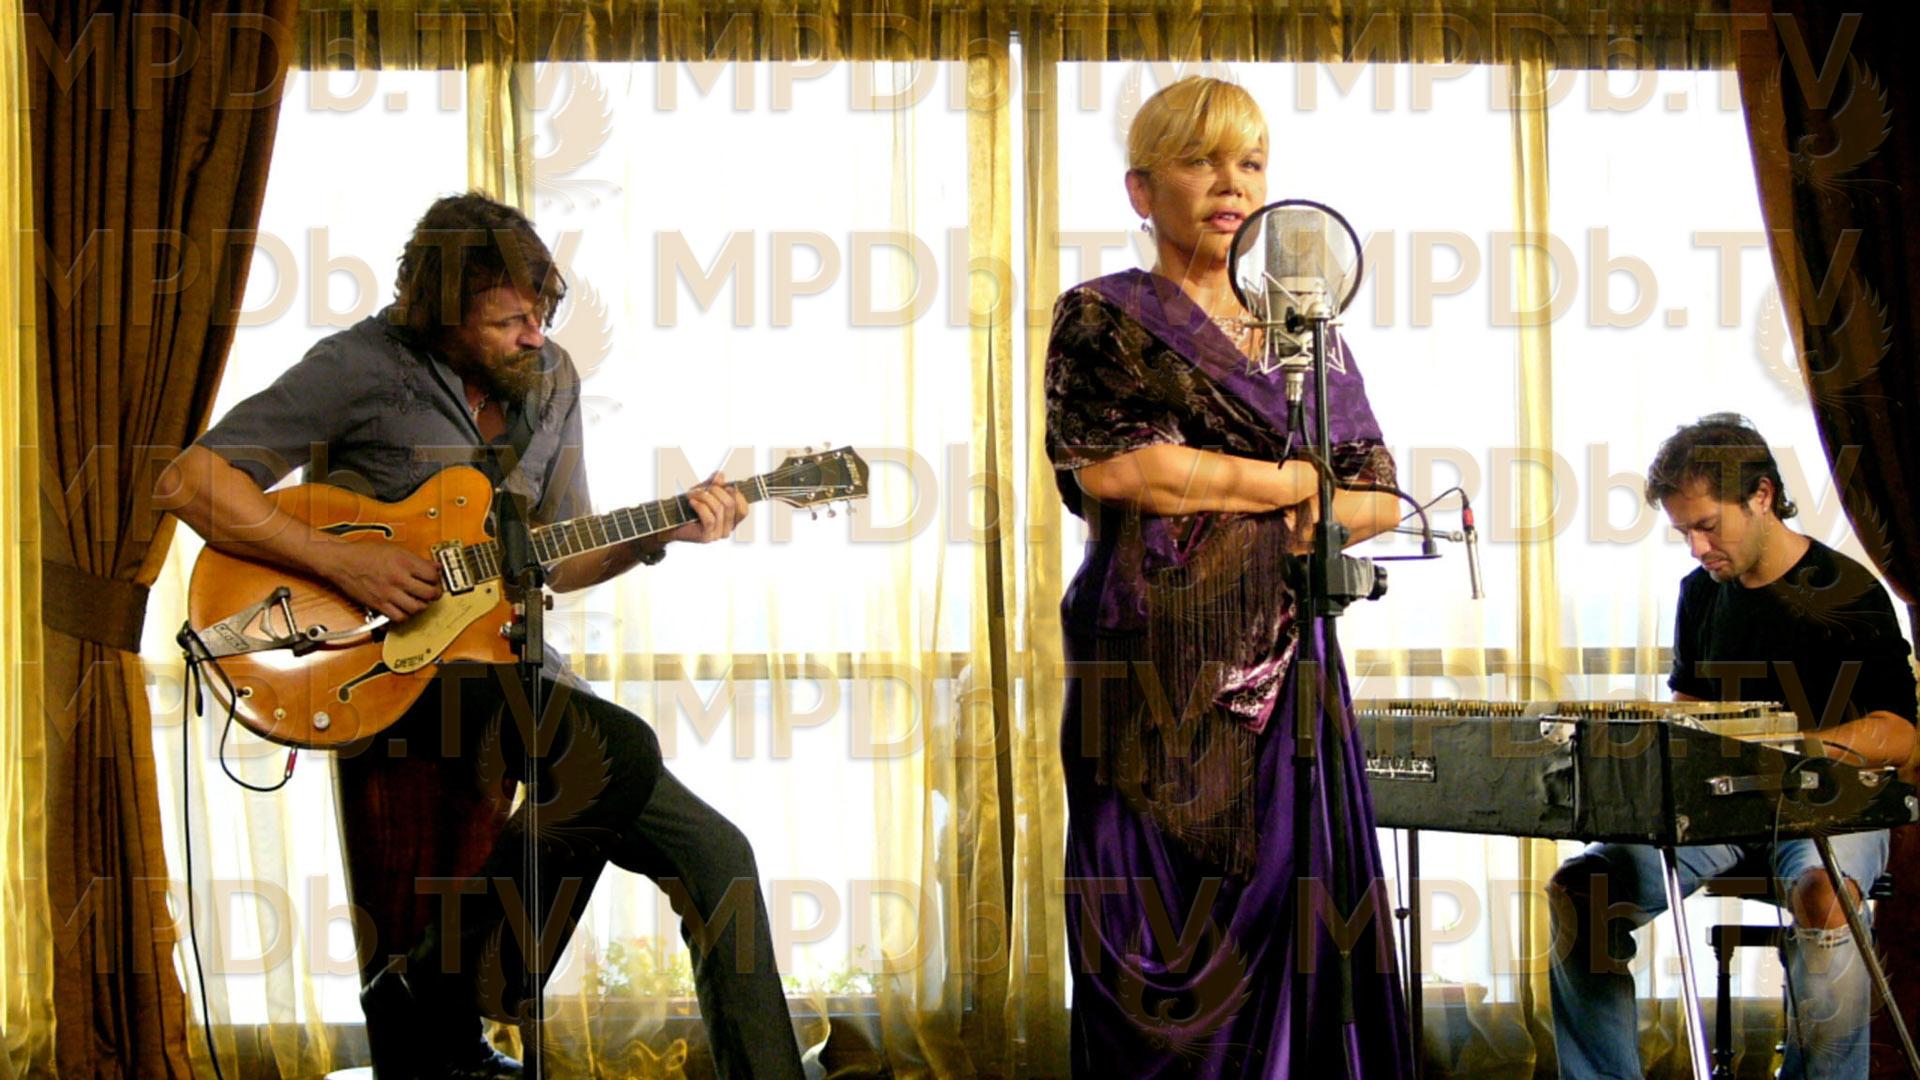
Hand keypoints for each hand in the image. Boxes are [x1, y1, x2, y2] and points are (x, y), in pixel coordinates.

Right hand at [318, 540, 442, 621]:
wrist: (342, 562)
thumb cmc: (364, 553)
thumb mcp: (395, 549)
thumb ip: (416, 559)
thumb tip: (435, 566)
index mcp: (404, 562)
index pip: (433, 575)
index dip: (437, 578)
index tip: (435, 579)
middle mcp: (398, 578)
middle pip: (429, 593)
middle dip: (435, 594)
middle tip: (433, 593)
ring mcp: (389, 593)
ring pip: (417, 608)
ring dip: (422, 606)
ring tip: (419, 601)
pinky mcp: (379, 604)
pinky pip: (399, 617)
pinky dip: (405, 615)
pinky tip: (404, 608)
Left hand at [668, 472, 748, 543]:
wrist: (671, 523)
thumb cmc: (688, 508)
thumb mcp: (703, 492)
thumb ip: (713, 484)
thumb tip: (721, 475)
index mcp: (731, 520)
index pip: (743, 510)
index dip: (736, 495)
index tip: (725, 485)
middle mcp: (727, 530)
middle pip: (730, 504)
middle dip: (715, 491)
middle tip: (702, 488)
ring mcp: (718, 535)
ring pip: (718, 509)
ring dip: (703, 497)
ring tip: (691, 494)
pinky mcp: (707, 537)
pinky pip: (709, 518)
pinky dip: (700, 506)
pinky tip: (692, 502)